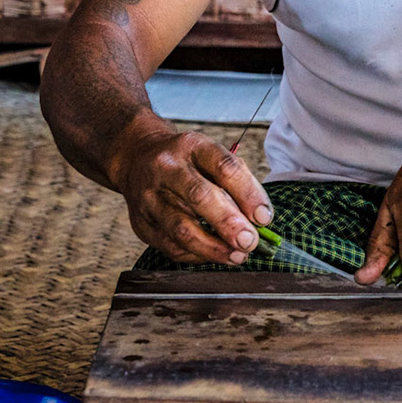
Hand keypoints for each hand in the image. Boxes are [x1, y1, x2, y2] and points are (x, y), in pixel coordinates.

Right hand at [108, 120, 272, 264]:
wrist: (137, 158)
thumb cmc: (187, 162)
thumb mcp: (211, 157)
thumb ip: (237, 184)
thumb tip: (260, 221)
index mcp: (192, 146)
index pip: (224, 167)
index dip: (248, 194)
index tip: (264, 217)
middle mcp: (166, 168)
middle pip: (199, 196)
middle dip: (228, 223)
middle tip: (250, 241)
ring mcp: (148, 196)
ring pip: (181, 228)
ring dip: (213, 248)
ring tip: (236, 256)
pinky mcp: (140, 222)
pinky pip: (170, 245)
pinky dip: (196, 255)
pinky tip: (213, 255)